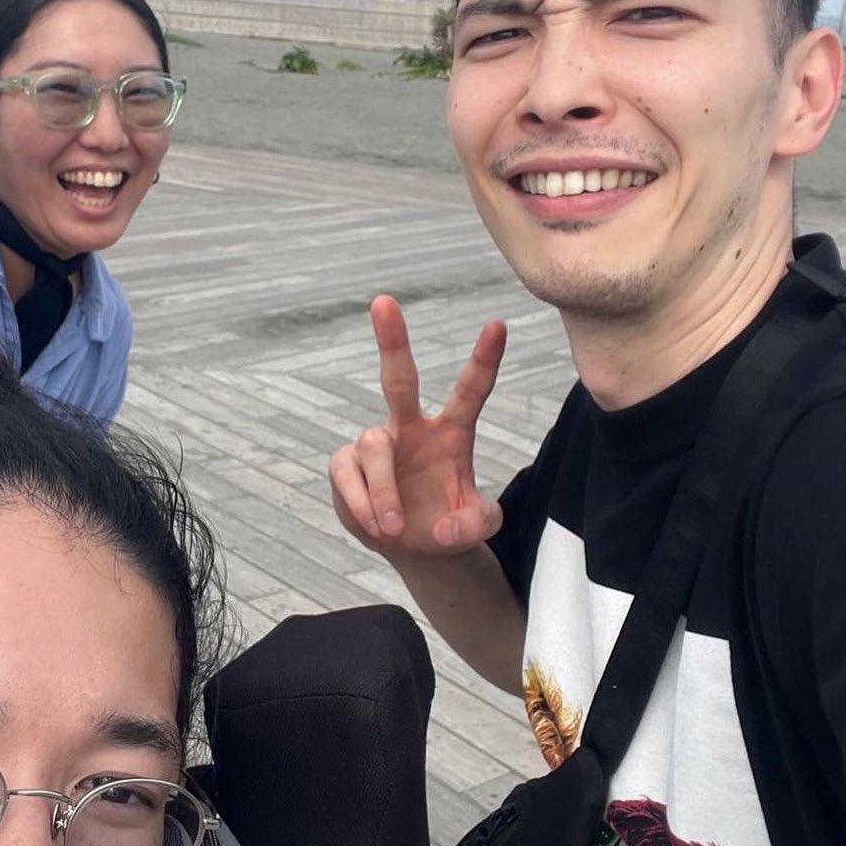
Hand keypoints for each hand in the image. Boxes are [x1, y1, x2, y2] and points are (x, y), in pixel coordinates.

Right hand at [329, 296, 506, 558]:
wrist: (412, 545)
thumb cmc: (449, 524)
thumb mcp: (477, 528)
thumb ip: (476, 526)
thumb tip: (442, 526)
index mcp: (452, 433)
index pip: (470, 390)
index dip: (484, 359)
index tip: (499, 324)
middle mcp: (412, 429)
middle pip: (399, 379)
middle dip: (392, 340)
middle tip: (383, 300)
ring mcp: (377, 444)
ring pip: (375, 448)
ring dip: (384, 491)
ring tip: (393, 527)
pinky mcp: (347, 464)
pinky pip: (349, 473)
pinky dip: (363, 502)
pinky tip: (375, 526)